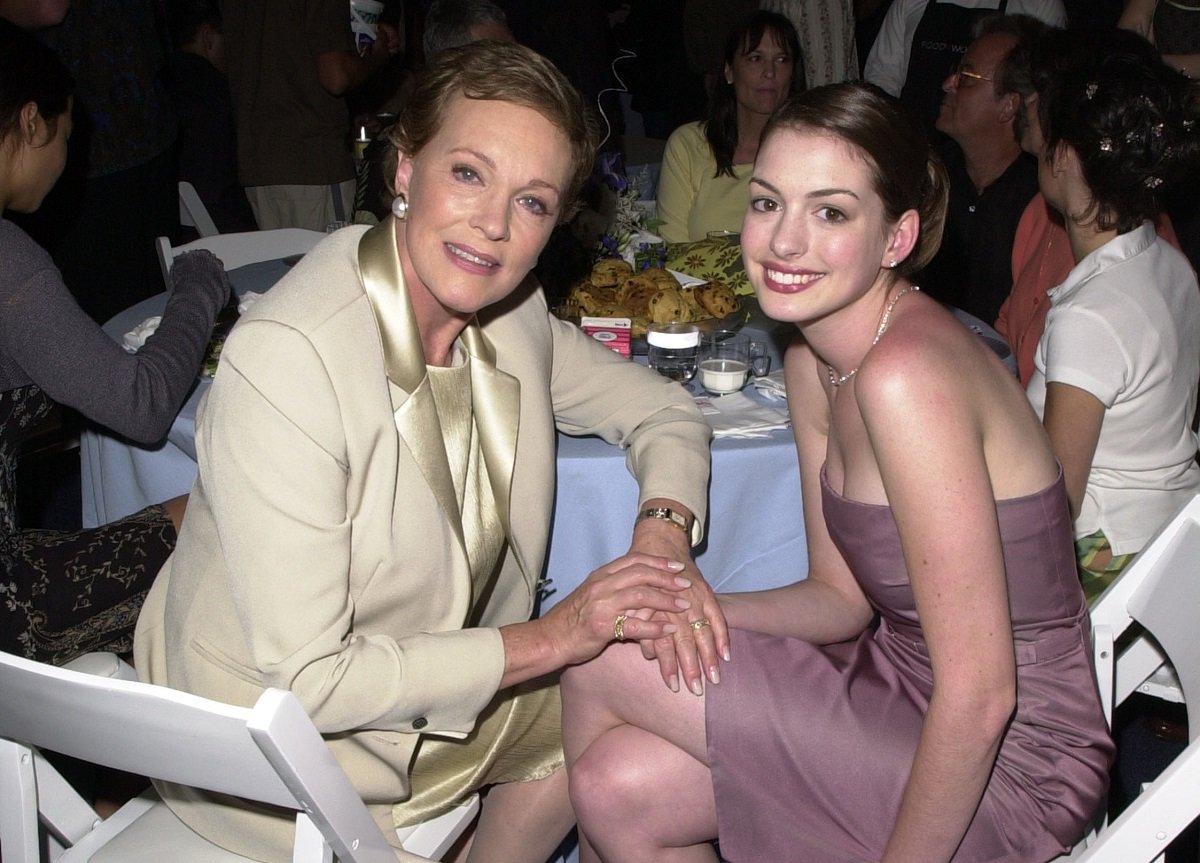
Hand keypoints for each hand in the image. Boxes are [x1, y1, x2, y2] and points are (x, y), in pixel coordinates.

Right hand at [539, 552, 692, 667]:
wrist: (550, 639)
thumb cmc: (573, 620)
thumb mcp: (592, 595)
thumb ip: (614, 587)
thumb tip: (640, 585)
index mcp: (600, 576)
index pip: (634, 560)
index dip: (658, 562)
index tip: (677, 566)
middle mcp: (601, 586)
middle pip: (641, 574)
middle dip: (667, 578)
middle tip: (686, 583)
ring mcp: (601, 605)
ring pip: (641, 596)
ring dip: (666, 600)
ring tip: (684, 606)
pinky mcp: (602, 627)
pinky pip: (635, 625)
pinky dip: (656, 627)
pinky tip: (669, 629)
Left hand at [628, 517, 727, 694]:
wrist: (657, 545)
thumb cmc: (643, 581)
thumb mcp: (637, 601)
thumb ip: (644, 626)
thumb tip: (648, 653)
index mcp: (655, 608)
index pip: (663, 642)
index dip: (669, 666)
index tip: (674, 686)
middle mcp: (676, 605)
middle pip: (685, 640)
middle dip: (691, 667)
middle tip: (696, 689)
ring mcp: (693, 598)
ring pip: (703, 631)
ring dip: (709, 657)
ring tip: (715, 678)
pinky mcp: (705, 592)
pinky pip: (717, 616)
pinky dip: (722, 636)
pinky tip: (726, 655)